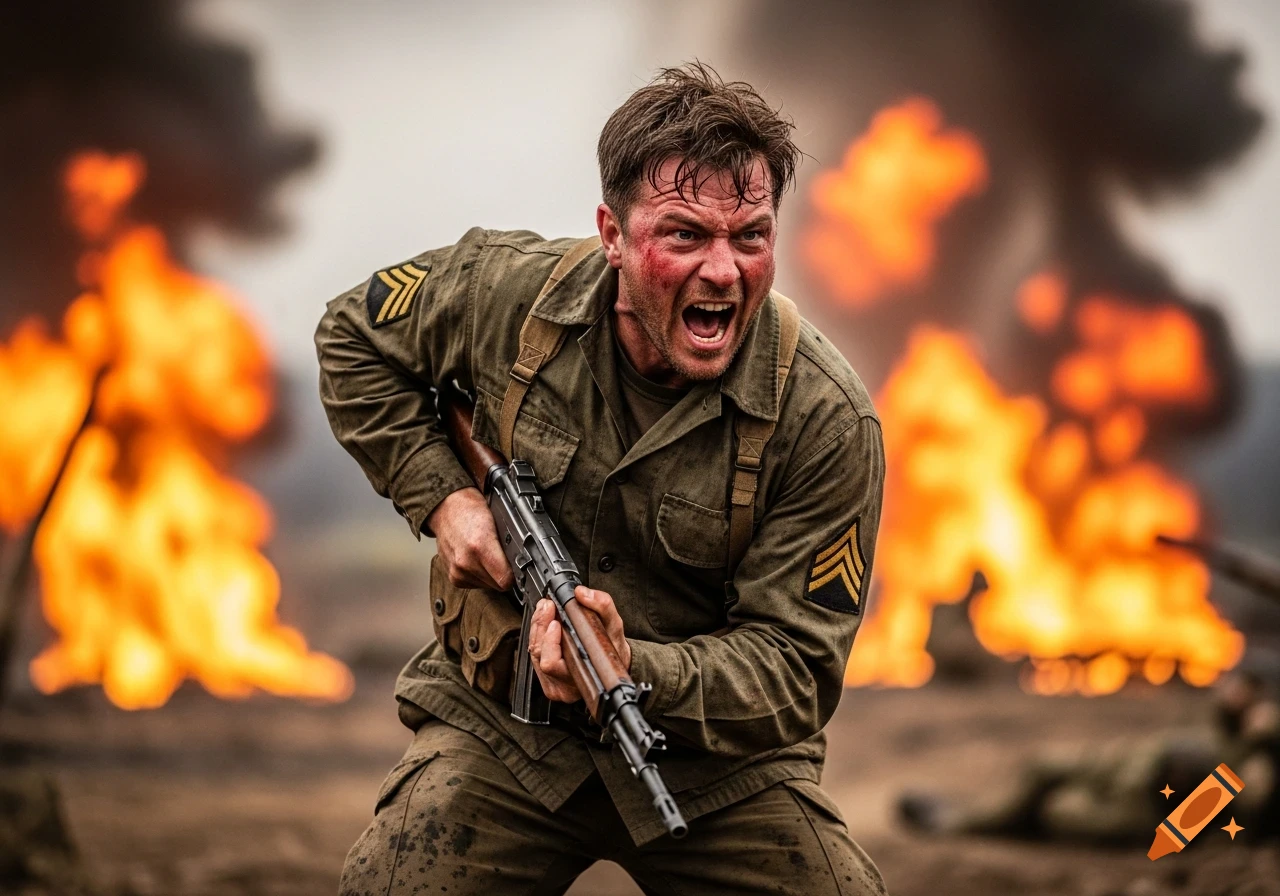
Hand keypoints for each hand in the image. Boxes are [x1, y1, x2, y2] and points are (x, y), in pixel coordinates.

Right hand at [427, 487, 512, 590]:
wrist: (446, 509)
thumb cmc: (472, 510)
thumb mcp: (498, 520)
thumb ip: (510, 544)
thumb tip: (525, 561)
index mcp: (480, 546)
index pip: (506, 579)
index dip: (516, 574)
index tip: (518, 567)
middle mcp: (466, 562)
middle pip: (499, 585)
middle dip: (504, 573)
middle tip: (501, 555)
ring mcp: (457, 571)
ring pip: (489, 586)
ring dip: (492, 575)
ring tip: (486, 555)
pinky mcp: (453, 577)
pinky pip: (477, 584)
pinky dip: (480, 575)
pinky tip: (477, 560)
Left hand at [528, 586, 630, 703]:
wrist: (612, 665)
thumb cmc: (613, 649)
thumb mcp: (614, 624)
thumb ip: (602, 605)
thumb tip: (581, 593)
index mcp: (581, 676)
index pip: (552, 662)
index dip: (550, 639)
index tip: (556, 619)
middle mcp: (564, 686)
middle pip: (539, 655)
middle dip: (541, 626)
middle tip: (548, 606)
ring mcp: (553, 686)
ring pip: (533, 654)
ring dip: (537, 628)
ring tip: (545, 609)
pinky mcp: (545, 682)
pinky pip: (533, 657)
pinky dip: (537, 637)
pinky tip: (544, 624)